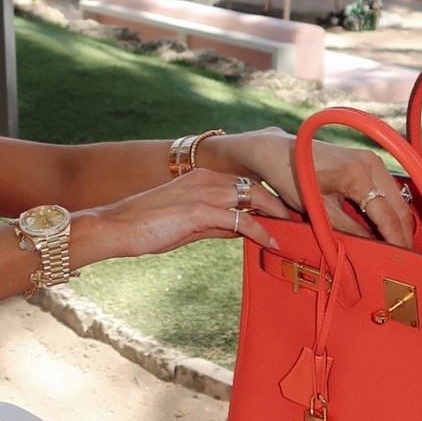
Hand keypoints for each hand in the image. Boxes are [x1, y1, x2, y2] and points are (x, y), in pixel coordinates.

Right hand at [73, 170, 284, 268]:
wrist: (116, 228)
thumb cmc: (148, 228)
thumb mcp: (190, 225)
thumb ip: (217, 224)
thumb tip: (245, 230)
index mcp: (203, 177)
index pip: (247, 183)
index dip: (272, 198)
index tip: (291, 214)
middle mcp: (207, 178)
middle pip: (257, 187)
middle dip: (283, 203)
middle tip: (305, 220)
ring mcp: (204, 191)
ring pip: (254, 199)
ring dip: (279, 216)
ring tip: (298, 231)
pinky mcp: (199, 209)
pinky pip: (240, 219)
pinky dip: (260, 231)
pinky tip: (272, 243)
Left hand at [202, 127, 411, 249]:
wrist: (279, 151)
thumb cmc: (292, 178)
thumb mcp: (318, 210)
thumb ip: (348, 230)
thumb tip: (372, 249)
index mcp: (357, 175)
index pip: (388, 216)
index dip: (396, 242)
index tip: (401, 261)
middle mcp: (371, 163)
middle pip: (400, 207)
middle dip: (402, 235)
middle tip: (403, 260)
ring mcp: (372, 159)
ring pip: (397, 199)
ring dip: (398, 223)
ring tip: (395, 247)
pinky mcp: (369, 160)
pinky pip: (388, 190)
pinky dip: (389, 210)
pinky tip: (384, 228)